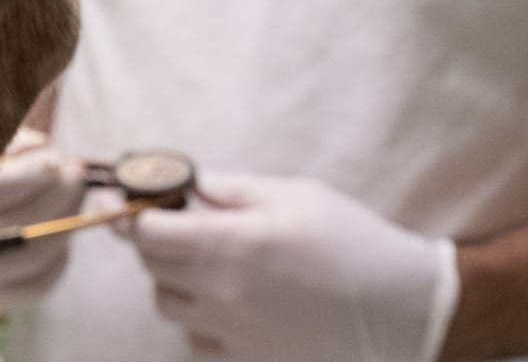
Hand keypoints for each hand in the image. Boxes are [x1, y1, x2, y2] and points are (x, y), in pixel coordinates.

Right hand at [0, 128, 88, 308]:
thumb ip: (1, 137)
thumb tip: (39, 147)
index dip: (19, 182)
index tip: (51, 162)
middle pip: (8, 233)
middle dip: (52, 200)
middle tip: (73, 170)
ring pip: (26, 259)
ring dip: (63, 222)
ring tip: (74, 188)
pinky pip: (35, 285)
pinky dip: (59, 257)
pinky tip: (62, 225)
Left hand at [125, 174, 458, 360]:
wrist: (405, 312)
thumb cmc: (353, 243)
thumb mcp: (294, 195)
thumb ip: (230, 189)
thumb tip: (185, 184)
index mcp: (230, 245)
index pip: (145, 232)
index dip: (126, 211)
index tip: (122, 198)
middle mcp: (221, 294)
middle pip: (151, 267)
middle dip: (155, 240)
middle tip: (179, 221)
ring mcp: (232, 334)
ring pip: (168, 305)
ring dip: (174, 280)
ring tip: (210, 262)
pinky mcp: (247, 360)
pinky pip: (197, 340)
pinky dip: (200, 319)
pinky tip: (230, 301)